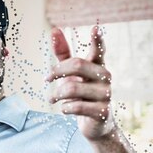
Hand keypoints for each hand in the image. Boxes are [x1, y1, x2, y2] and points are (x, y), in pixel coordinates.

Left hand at [46, 25, 115, 140]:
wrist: (94, 124)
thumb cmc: (81, 94)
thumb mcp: (71, 74)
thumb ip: (63, 54)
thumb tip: (54, 30)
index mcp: (97, 66)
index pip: (98, 50)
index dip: (97, 40)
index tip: (95, 28)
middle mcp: (105, 77)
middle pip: (78, 65)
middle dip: (57, 72)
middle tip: (46, 79)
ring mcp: (106, 94)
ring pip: (72, 88)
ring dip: (57, 94)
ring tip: (52, 99)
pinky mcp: (103, 111)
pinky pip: (77, 106)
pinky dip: (65, 108)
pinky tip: (65, 109)